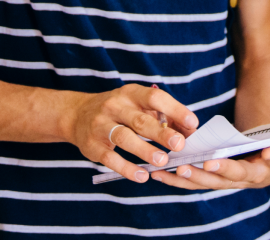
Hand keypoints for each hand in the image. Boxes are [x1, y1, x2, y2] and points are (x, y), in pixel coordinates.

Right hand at [66, 84, 198, 182]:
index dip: (175, 109)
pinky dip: (127, 168)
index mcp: (130, 93)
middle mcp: (115, 106)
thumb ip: (163, 116)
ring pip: (125, 138)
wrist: (76, 115)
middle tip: (179, 145)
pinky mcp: (92, 146)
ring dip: (145, 150)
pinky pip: (110, 158)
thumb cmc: (119, 111)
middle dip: (161, 133)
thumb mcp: (137, 105)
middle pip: (140, 120)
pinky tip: (142, 176)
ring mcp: (101, 125)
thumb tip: (190, 132)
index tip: (192, 123)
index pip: (155, 98)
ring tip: (163, 161)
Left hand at [150, 129, 269, 190]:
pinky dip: (179, 178)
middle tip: (208, 163)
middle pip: (237, 177)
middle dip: (222, 171)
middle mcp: (253, 178)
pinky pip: (195, 182)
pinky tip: (161, 173)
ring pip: (211, 183)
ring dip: (192, 177)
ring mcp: (231, 182)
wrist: (265, 151)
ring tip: (176, 168)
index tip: (268, 152)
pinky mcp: (212, 180)